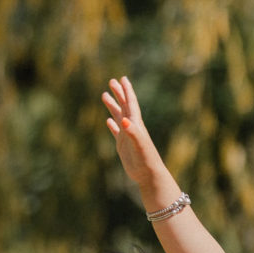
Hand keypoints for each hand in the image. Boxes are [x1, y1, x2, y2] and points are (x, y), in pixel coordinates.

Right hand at [101, 76, 171, 195]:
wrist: (149, 174)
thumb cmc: (145, 159)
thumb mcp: (138, 144)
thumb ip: (132, 132)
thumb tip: (123, 120)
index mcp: (136, 124)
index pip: (131, 103)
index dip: (127, 91)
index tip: (122, 78)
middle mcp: (132, 127)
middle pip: (124, 106)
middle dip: (119, 93)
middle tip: (112, 81)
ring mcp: (127, 136)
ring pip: (119, 116)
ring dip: (113, 106)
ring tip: (104, 95)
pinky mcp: (124, 145)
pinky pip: (116, 131)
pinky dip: (112, 124)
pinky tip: (108, 121)